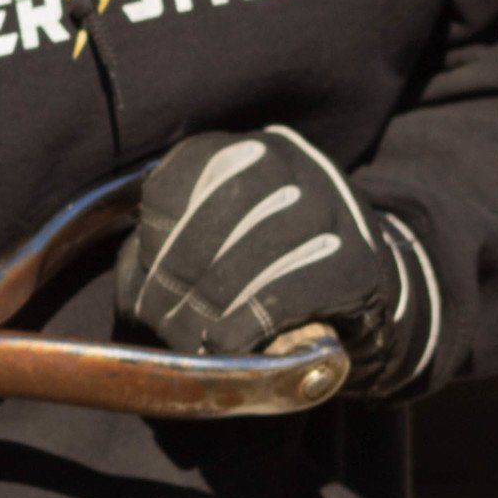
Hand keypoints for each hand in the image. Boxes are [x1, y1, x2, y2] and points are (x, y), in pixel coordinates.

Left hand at [116, 126, 438, 395]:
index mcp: (244, 151)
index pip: (175, 181)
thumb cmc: (267, 275)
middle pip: (214, 215)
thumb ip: (166, 250)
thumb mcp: (213, 248)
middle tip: (160, 323)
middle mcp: (292, 163)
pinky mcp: (358, 264)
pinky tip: (228, 345)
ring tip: (191, 341)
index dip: (152, 238)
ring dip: (207, 309)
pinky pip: (285, 294)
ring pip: (248, 256)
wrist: (364, 302)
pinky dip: (245, 325)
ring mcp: (332, 209)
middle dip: (175, 278)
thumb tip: (133, 283)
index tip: (144, 282)